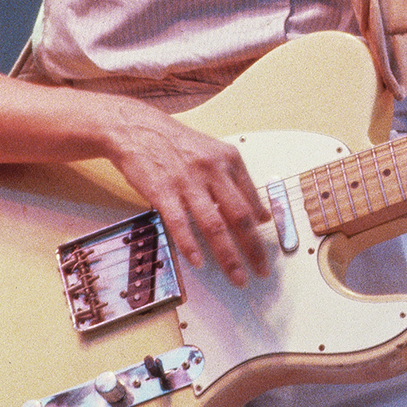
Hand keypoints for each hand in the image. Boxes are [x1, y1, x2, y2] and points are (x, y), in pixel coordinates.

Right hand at [101, 100, 270, 286]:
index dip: (262, 231)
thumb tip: (262, 215)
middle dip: (253, 249)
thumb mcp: (214, 154)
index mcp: (229, 160)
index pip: (252, 201)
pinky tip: (199, 262)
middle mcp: (212, 170)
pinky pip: (180, 223)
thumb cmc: (177, 145)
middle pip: (240, 216)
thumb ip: (238, 183)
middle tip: (261, 272)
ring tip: (237, 277)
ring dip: (228, 256)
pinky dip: (191, 245)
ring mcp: (187, 181)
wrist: (137, 129)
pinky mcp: (163, 191)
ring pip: (214, 224)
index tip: (268, 253)